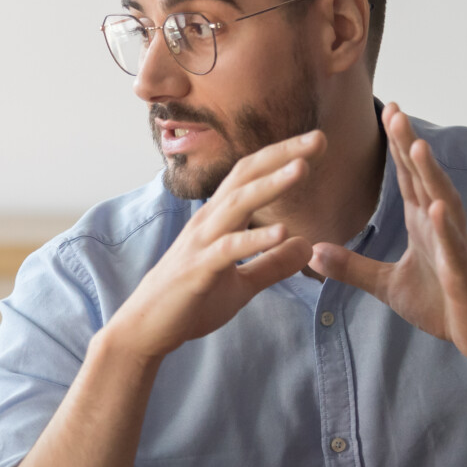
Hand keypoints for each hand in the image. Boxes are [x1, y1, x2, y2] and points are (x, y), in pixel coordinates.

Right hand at [110, 130, 326, 361]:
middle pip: (246, 176)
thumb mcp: (241, 284)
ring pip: (237, 203)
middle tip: (320, 137)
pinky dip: (255, 239)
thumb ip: (272, 264)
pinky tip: (282, 232)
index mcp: (219, 219)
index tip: (318, 142)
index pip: (252, 175)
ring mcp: (201, 243)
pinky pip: (228, 249)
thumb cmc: (189, 302)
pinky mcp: (197, 270)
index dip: (283, 156)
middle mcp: (209, 221)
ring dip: (271, 184)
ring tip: (303, 168)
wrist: (146, 328)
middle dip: (283, 155)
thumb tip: (306, 245)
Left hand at [309, 103, 466, 370]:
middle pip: (424, 180)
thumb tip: (314, 252)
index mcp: (425, 226)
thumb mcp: (387, 286)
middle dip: (410, 145)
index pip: (409, 179)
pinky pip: (454, 249)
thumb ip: (353, 267)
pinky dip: (446, 229)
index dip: (398, 147)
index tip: (387, 112)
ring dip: (432, 175)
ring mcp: (456, 250)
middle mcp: (443, 228)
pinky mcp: (463, 277)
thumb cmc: (444, 306)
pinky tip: (437, 208)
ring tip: (417, 145)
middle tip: (395, 110)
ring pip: (444, 204)